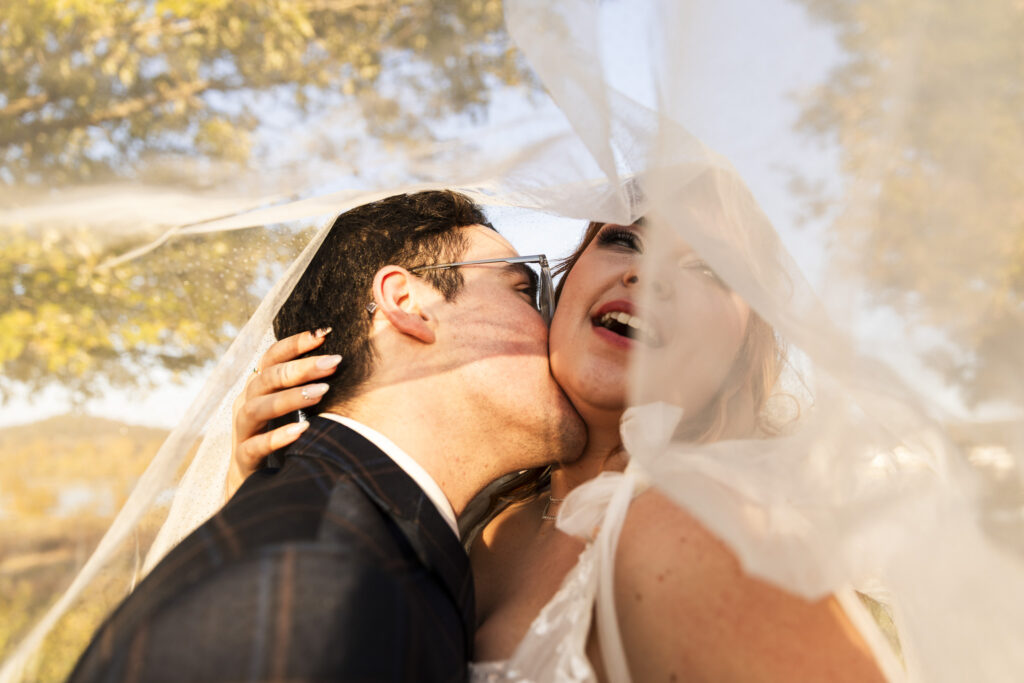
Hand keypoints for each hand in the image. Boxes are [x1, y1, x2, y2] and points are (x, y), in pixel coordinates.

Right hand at [225, 328, 340, 499]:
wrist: (256, 485)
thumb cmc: (284, 438)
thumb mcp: (296, 408)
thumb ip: (313, 385)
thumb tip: (348, 362)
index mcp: (260, 387)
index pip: (272, 357)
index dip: (295, 343)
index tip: (324, 334)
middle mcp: (247, 403)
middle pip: (267, 378)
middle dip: (301, 368)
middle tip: (334, 362)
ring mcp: (243, 431)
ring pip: (257, 408)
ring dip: (290, 398)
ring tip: (321, 392)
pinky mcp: (244, 460)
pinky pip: (255, 446)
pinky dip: (277, 437)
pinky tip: (302, 431)